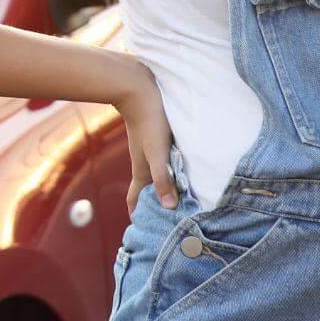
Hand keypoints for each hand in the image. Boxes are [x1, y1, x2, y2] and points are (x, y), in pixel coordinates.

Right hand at [115, 66, 178, 213]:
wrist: (139, 90)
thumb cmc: (150, 122)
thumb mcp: (158, 153)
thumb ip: (163, 179)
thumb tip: (168, 208)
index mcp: (142, 172)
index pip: (136, 200)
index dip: (137, 215)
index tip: (141, 230)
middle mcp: (145, 165)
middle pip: (147, 191)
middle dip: (154, 207)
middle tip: (167, 221)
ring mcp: (151, 153)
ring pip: (157, 177)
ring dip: (165, 190)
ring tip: (180, 200)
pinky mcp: (158, 141)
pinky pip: (165, 164)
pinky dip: (171, 173)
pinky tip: (184, 170)